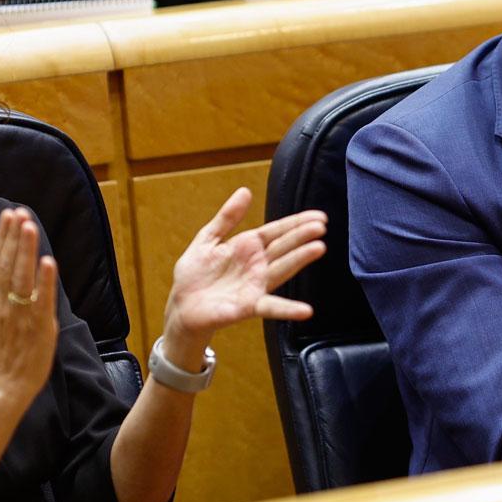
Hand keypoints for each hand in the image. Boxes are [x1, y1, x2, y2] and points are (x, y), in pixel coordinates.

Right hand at [0, 207, 58, 411]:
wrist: (6, 383)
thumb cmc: (7, 346)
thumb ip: (6, 286)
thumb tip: (15, 258)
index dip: (2, 237)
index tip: (8, 214)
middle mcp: (3, 303)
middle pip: (6, 264)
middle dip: (14, 237)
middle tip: (19, 213)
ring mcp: (20, 314)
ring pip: (21, 277)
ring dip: (26, 251)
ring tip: (30, 226)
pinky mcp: (38, 327)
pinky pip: (41, 301)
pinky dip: (44, 281)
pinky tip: (48, 261)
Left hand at [160, 188, 324, 363]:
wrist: (180, 305)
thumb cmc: (195, 274)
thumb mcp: (208, 238)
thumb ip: (227, 217)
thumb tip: (245, 191)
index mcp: (248, 247)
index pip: (277, 231)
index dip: (297, 223)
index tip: (319, 217)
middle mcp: (257, 266)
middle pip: (283, 247)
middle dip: (302, 236)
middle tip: (322, 226)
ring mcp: (255, 286)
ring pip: (281, 270)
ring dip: (299, 260)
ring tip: (318, 248)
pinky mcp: (247, 307)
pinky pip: (270, 307)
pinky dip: (288, 309)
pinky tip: (306, 311)